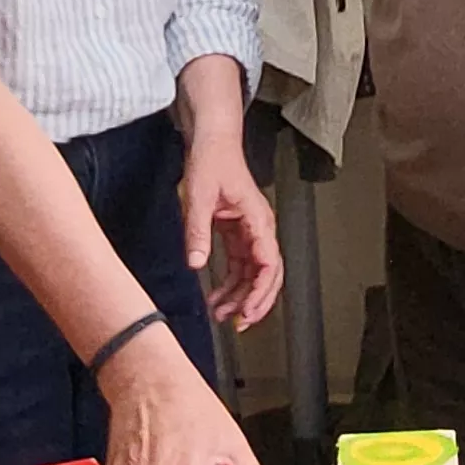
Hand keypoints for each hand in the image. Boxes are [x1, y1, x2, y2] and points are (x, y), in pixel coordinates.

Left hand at [182, 137, 283, 331]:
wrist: (212, 141)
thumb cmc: (213, 160)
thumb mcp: (199, 196)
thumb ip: (197, 231)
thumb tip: (196, 263)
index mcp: (258, 219)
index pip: (269, 264)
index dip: (261, 292)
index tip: (248, 312)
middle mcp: (259, 228)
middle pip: (267, 275)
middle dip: (255, 302)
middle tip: (238, 324)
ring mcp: (250, 231)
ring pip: (252, 273)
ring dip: (239, 296)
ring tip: (221, 315)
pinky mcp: (237, 232)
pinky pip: (239, 264)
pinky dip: (230, 283)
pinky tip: (217, 296)